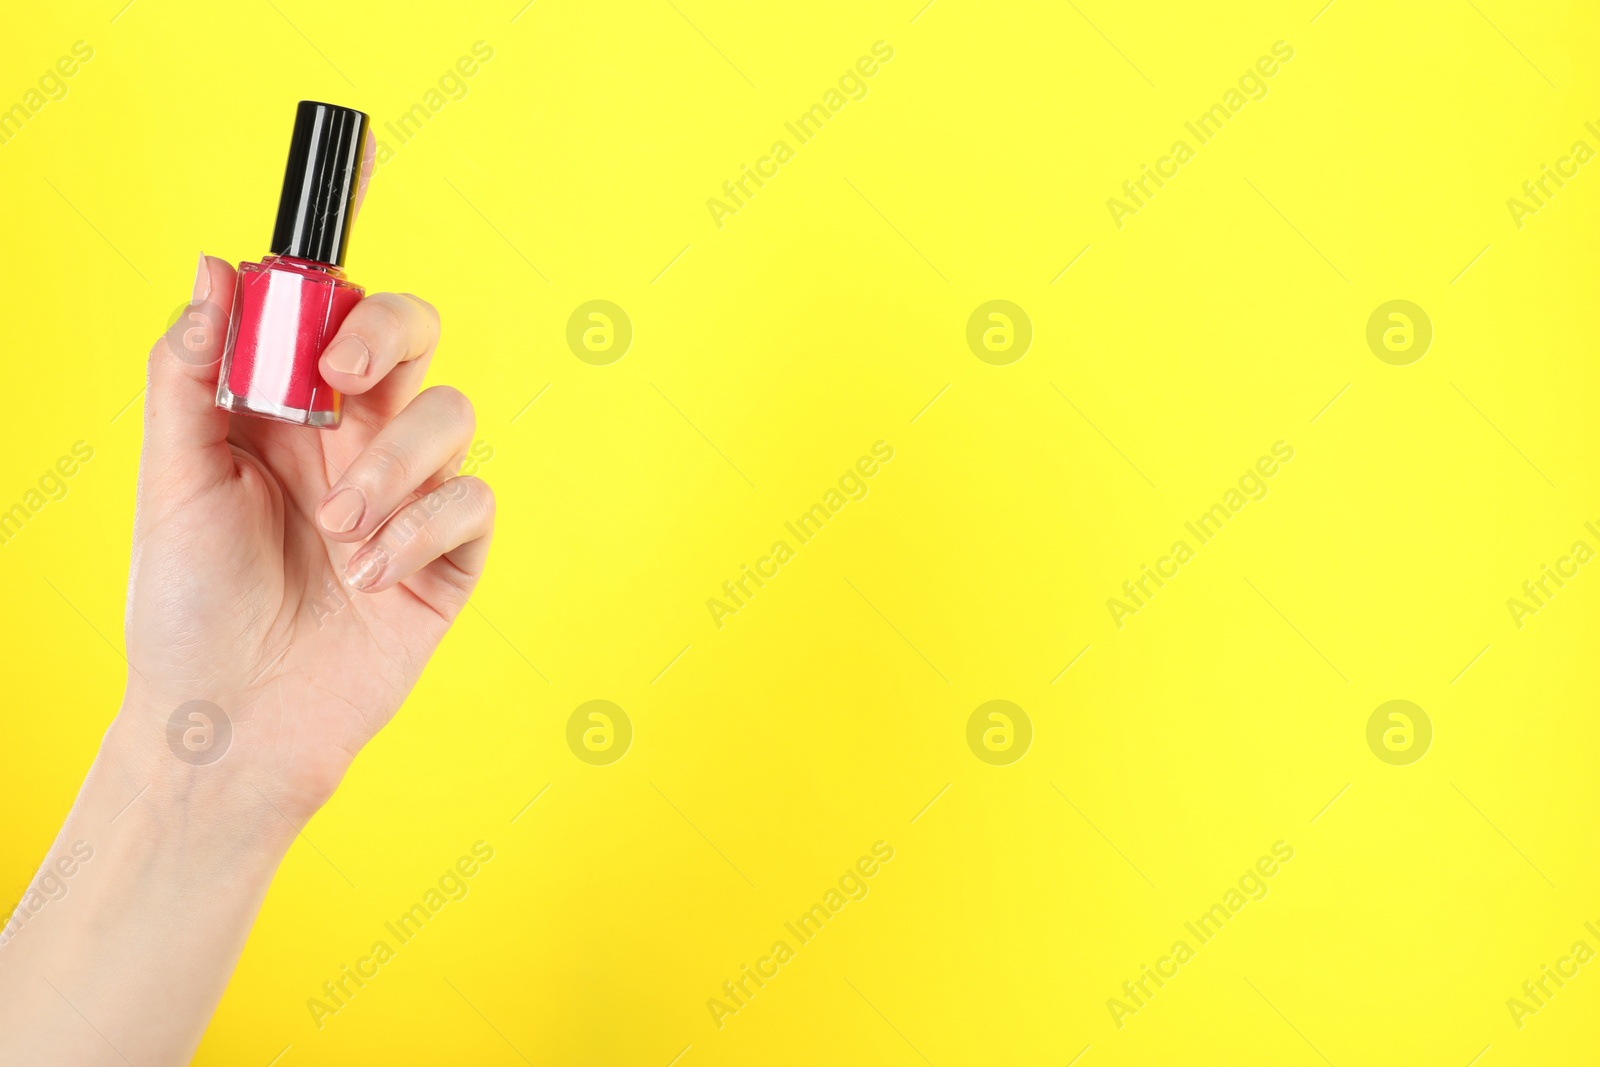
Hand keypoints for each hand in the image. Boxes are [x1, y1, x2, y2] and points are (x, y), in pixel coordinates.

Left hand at [121, 251, 493, 819]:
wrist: (230, 723)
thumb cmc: (186, 607)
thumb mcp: (169, 479)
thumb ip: (190, 371)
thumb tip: (212, 267)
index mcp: (284, 409)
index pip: (329, 308)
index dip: (341, 256)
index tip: (349, 185)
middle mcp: (352, 438)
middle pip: (412, 334)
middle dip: (388, 337)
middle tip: (342, 382)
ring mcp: (407, 495)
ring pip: (451, 416)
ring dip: (393, 468)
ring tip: (339, 533)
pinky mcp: (448, 556)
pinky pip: (472, 502)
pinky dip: (420, 530)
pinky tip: (368, 575)